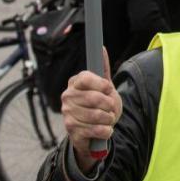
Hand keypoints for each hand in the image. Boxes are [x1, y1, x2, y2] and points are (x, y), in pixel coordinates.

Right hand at [63, 49, 120, 170]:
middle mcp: (68, 96)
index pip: (86, 78)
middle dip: (109, 104)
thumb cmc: (99, 106)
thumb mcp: (104, 87)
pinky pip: (96, 130)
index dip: (101, 84)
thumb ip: (103, 68)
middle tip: (111, 108)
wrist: (92, 132)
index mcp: (75, 82)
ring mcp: (68, 114)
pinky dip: (106, 131)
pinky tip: (104, 129)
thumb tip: (101, 48)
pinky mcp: (72, 130)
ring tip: (108, 118)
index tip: (109, 89)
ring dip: (109, 118)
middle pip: (94, 98)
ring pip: (96, 115)